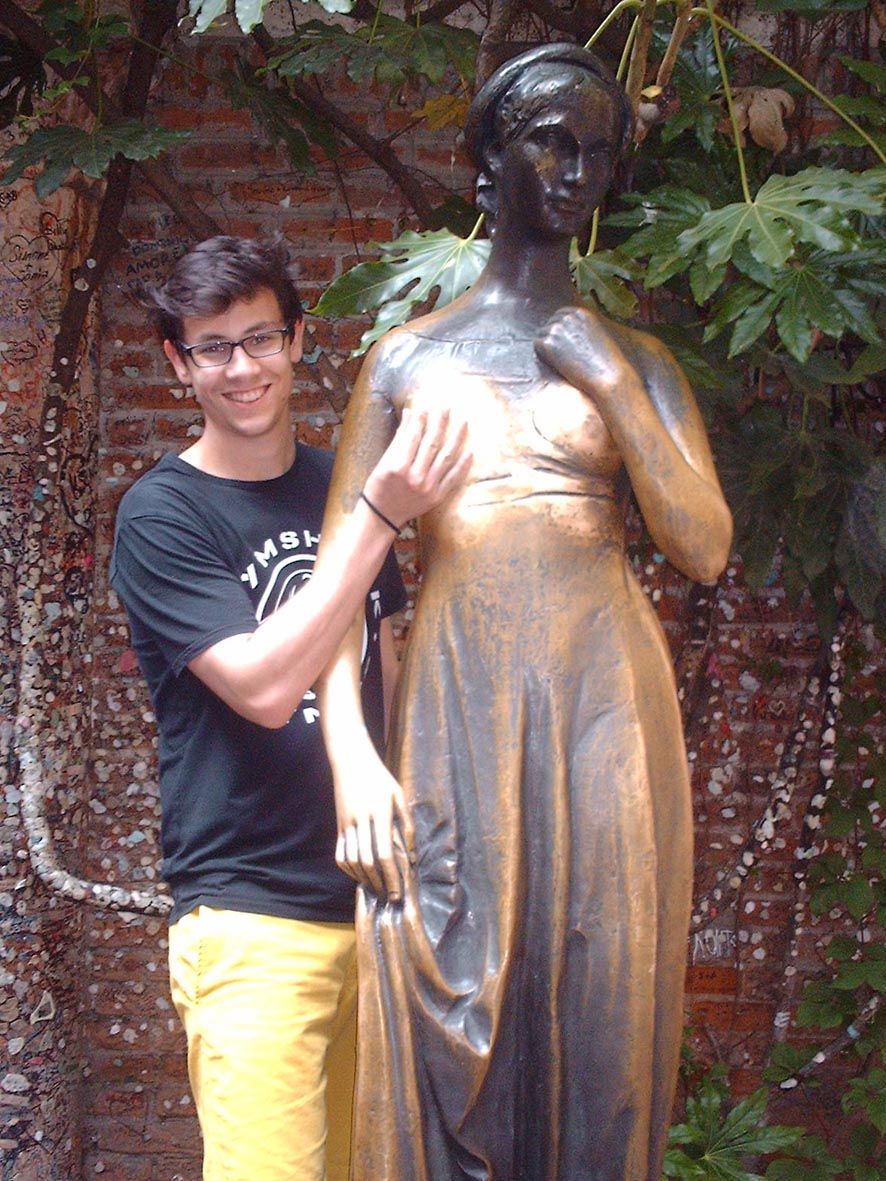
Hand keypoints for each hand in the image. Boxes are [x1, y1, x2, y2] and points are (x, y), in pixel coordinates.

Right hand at [334, 752, 413, 903]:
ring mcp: (346, 823)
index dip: (391, 875)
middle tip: (390, 897)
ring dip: (364, 879)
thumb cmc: (380, 778)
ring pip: (352, 860)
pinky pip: (340, 853)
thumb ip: (406, 825)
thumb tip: (412, 856)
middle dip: (380, 883)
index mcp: (379, 812)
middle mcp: (361, 820)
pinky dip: (349, 869)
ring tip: (377, 890)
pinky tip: (359, 876)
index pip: (384, 851)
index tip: (398, 891)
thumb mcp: (399, 795)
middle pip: (367, 861)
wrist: (351, 761)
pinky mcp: (338, 825)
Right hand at [362, 405, 470, 528]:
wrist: (383, 516)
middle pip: (431, 443)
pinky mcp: (437, 497)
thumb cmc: (379, 487)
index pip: (413, 437)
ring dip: (456, 438)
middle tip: (447, 409)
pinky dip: (462, 465)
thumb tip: (410, 413)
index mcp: (398, 466)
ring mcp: (428, 487)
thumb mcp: (383, 462)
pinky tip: (470, 451)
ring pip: (446, 457)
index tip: (427, 407)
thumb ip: (399, 438)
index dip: (421, 420)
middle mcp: (415, 476)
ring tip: (463, 423)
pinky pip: (453, 478)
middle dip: (440, 423)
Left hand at [534, 307, 630, 402]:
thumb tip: (563, 334)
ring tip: (563, 363)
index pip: (559, 315)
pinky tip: (557, 366)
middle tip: (563, 358)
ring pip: (541, 335)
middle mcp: (568, 317)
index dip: (559, 331)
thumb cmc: (606, 363)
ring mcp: (557, 328)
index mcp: (581, 312)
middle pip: (549, 324)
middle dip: (552, 339)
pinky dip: (542, 356)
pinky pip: (537, 346)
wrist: (608, 376)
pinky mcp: (549, 342)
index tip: (563, 345)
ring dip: (547, 349)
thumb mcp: (596, 335)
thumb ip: (580, 329)